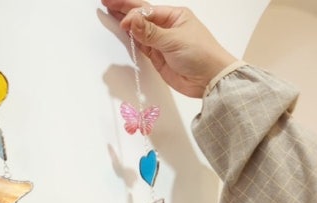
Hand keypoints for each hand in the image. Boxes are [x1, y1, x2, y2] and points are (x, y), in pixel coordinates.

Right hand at [101, 0, 237, 97]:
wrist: (210, 80)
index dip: (132, 13)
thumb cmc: (201, 55)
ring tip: (110, 12)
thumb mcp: (174, 40)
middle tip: (106, 1)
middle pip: (141, 15)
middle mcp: (167, 27)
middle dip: (123, 8)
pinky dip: (131, 40)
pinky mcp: (158, 57)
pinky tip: (123, 32)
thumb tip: (130, 19)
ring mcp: (162, 42)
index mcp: (174, 16)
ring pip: (139, 30)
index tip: (123, 22)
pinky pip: (141, 46)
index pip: (146, 10)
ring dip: (125, 23)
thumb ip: (150, 32)